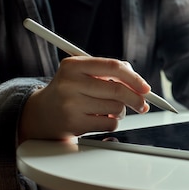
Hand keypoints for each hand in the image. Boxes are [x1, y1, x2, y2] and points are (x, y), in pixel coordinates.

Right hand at [19, 56, 150, 141]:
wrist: (42, 113)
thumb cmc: (71, 90)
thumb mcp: (83, 73)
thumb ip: (110, 72)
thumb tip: (141, 86)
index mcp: (73, 65)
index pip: (113, 67)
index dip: (134, 78)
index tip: (146, 88)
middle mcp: (70, 83)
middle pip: (118, 90)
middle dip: (136, 99)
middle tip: (143, 104)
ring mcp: (71, 104)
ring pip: (116, 108)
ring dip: (120, 111)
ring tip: (108, 109)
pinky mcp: (75, 123)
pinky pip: (110, 124)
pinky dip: (112, 123)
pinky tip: (100, 118)